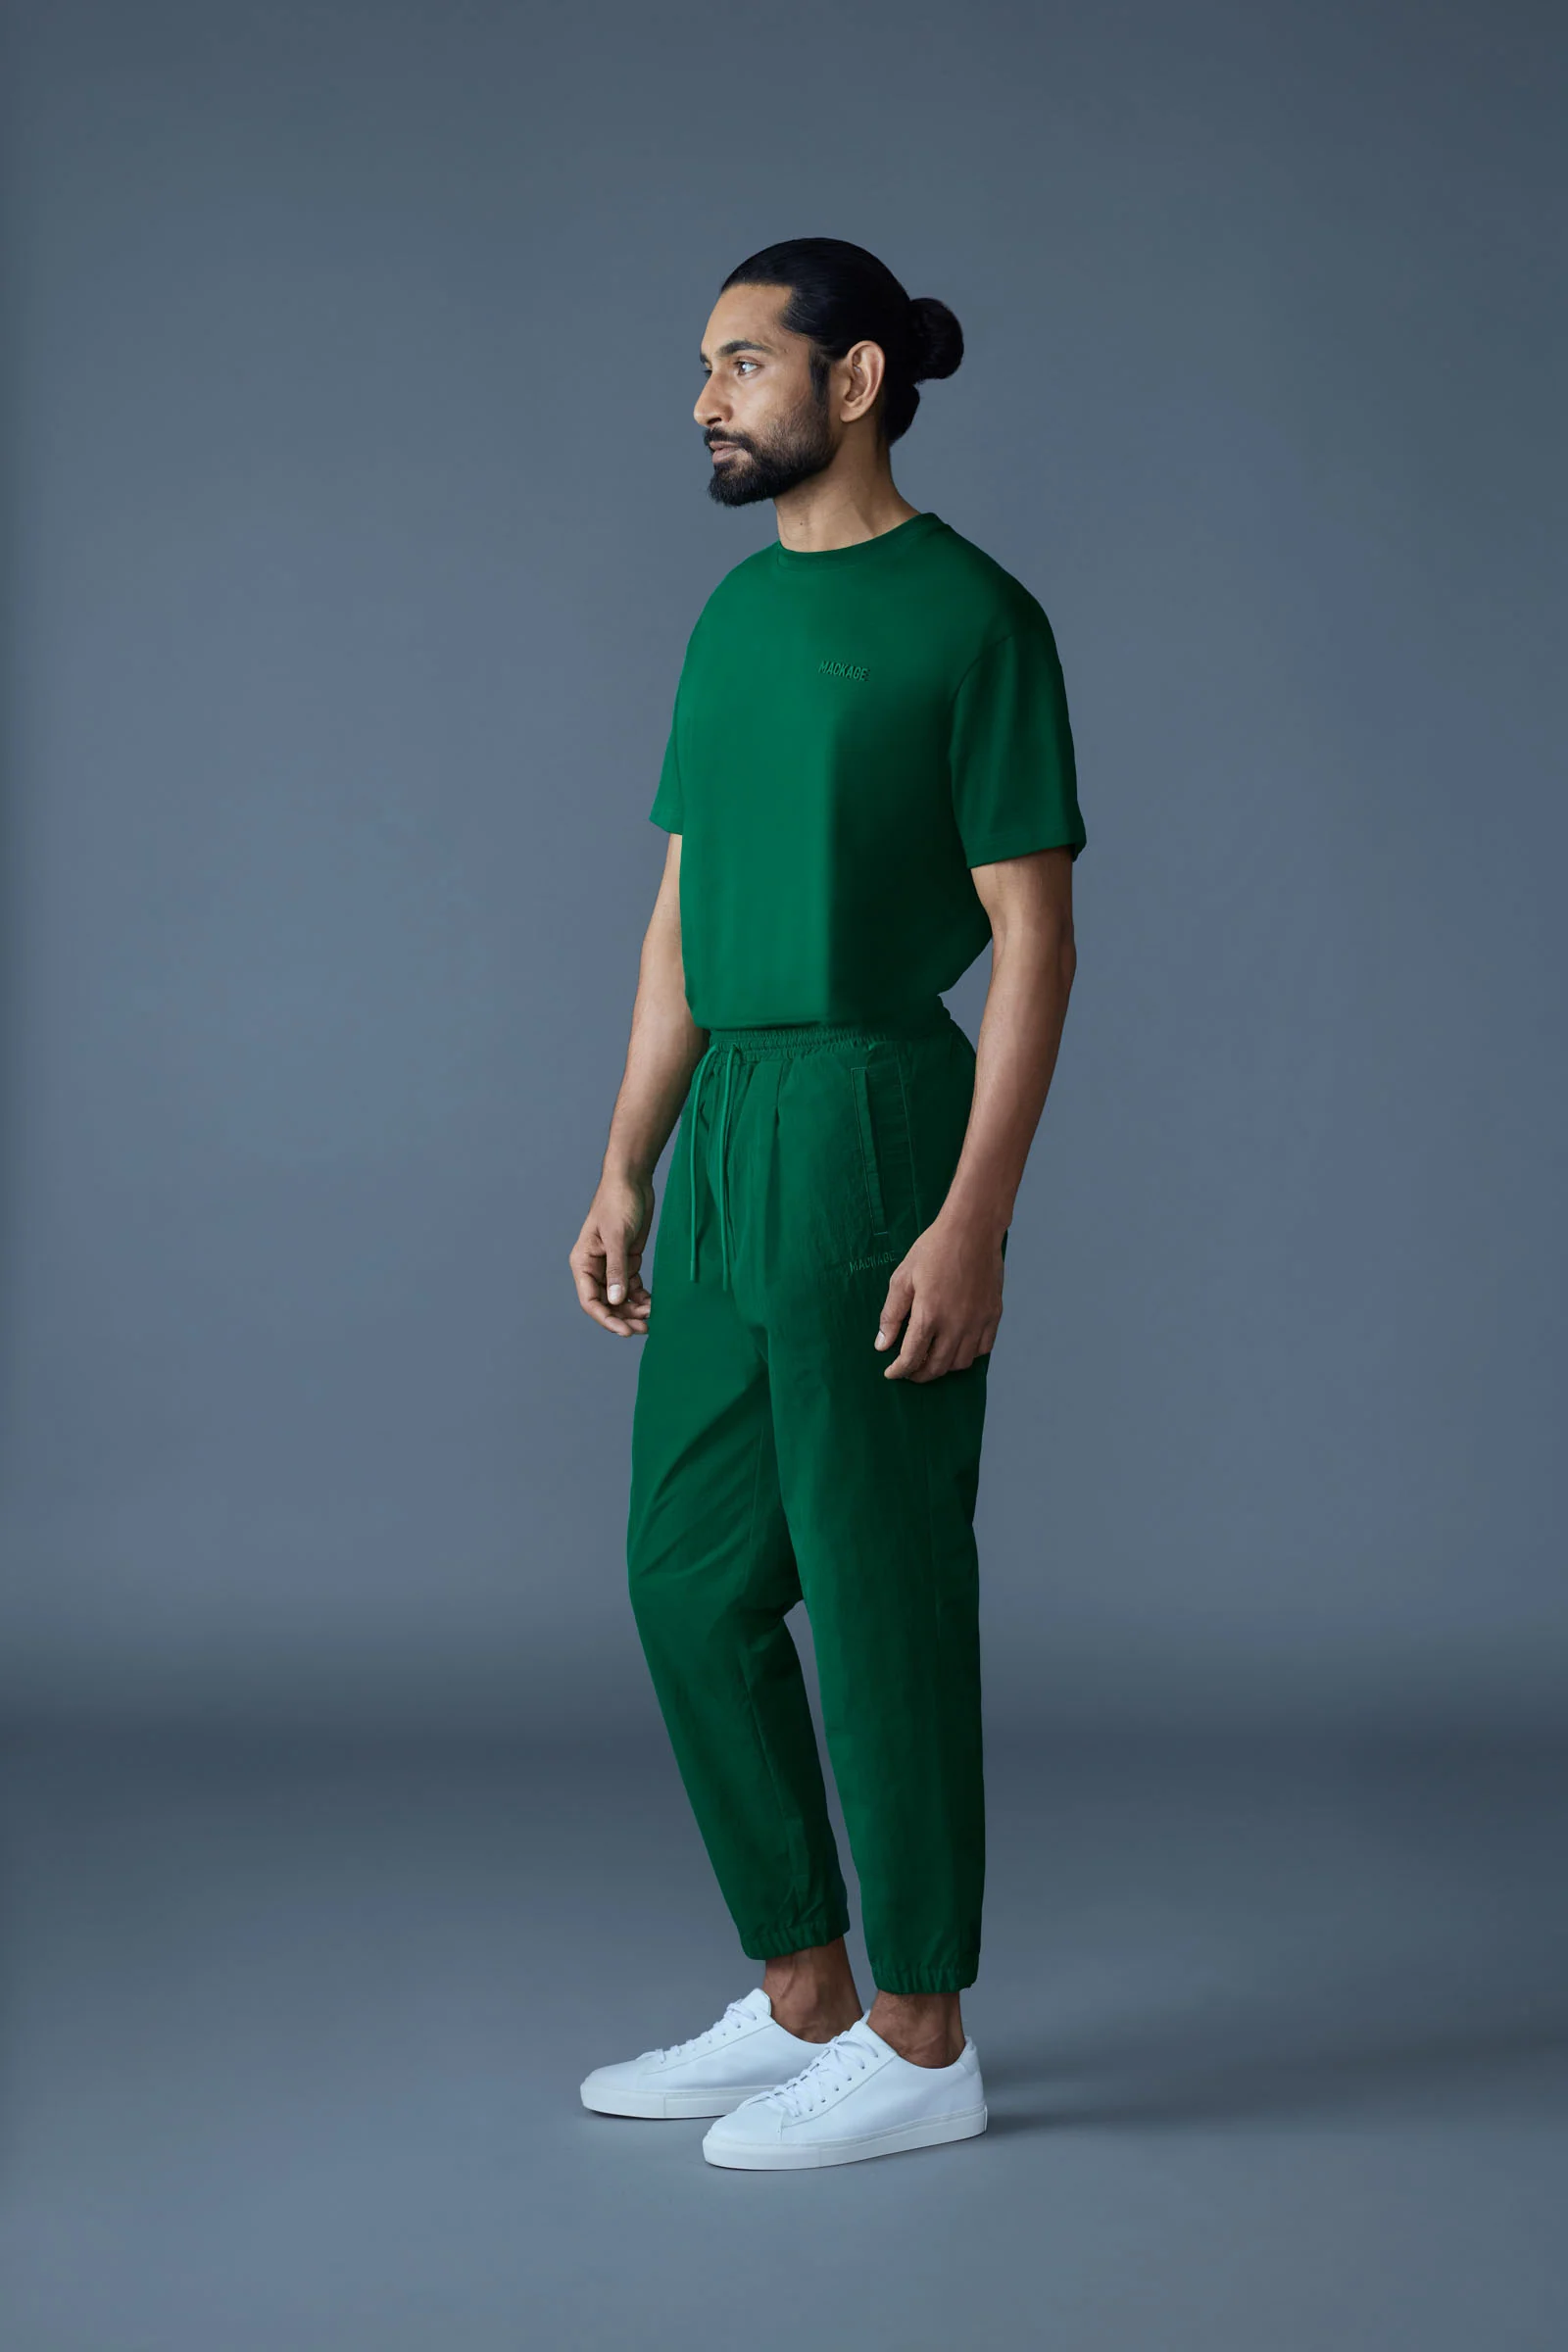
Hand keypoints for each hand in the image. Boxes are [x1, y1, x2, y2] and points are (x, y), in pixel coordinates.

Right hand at [570, 1174, 653, 1335]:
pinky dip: (642, 1296)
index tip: (625, 1330)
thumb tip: (614, 1301)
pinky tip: (654, 1304)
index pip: (589, 1301)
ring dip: (634, 1309)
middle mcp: (595, 1267)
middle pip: (606, 1303)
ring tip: (653, 1316)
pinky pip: (633, 1286)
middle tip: (645, 1328)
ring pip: (620, 1298)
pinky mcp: (628, 1260)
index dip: (606, 1318)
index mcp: (583, 1262)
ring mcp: (612, 1265)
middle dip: (624, 1317)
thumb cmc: (618, 1202)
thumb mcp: (617, 1237)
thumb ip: (616, 1270)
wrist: (633, 1180)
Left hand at [874, 1213, 1003, 1380]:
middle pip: (937, 1367)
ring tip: (932, 1358)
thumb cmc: (934, 1249)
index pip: (911, 1358)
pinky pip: (982, 1349)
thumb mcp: (902, 1278)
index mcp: (929, 1315)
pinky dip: (968, 1355)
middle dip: (920, 1375)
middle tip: (910, 1371)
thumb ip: (891, 1315)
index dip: (899, 1371)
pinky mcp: (993, 1315)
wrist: (972, 1230)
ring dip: (944, 1367)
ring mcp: (978, 1322)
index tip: (891, 1373)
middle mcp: (956, 1325)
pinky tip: (957, 1347)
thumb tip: (882, 1345)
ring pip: (961, 1363)